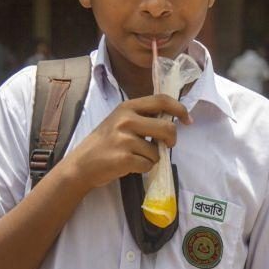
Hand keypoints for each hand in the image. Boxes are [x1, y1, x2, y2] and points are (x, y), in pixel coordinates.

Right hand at [62, 94, 189, 190]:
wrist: (81, 164)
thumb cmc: (105, 143)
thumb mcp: (121, 121)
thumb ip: (143, 118)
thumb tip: (173, 121)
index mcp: (127, 106)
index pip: (161, 100)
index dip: (179, 109)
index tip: (187, 120)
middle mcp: (126, 119)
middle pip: (166, 128)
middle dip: (171, 140)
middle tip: (167, 145)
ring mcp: (124, 139)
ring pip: (157, 151)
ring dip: (151, 158)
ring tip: (135, 157)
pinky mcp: (124, 158)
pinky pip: (148, 164)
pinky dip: (143, 168)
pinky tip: (129, 165)